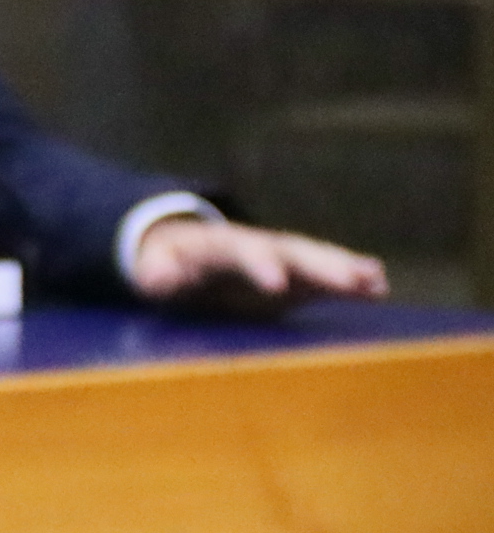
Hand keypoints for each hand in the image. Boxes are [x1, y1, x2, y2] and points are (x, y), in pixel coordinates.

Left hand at [131, 217, 386, 315]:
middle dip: (322, 266)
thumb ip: (157, 274)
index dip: (260, 266)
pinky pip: (326, 274)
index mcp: (222, 245)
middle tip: (350, 281)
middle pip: (293, 252)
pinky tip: (378, 287)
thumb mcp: (154, 270)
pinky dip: (351, 280)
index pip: (243, 252)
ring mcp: (282, 256)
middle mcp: (260, 245)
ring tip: (374, 281)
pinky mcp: (296, 274)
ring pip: (317, 259)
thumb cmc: (165, 265)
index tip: (276, 286)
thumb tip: (157, 275)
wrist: (184, 251)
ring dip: (345, 270)